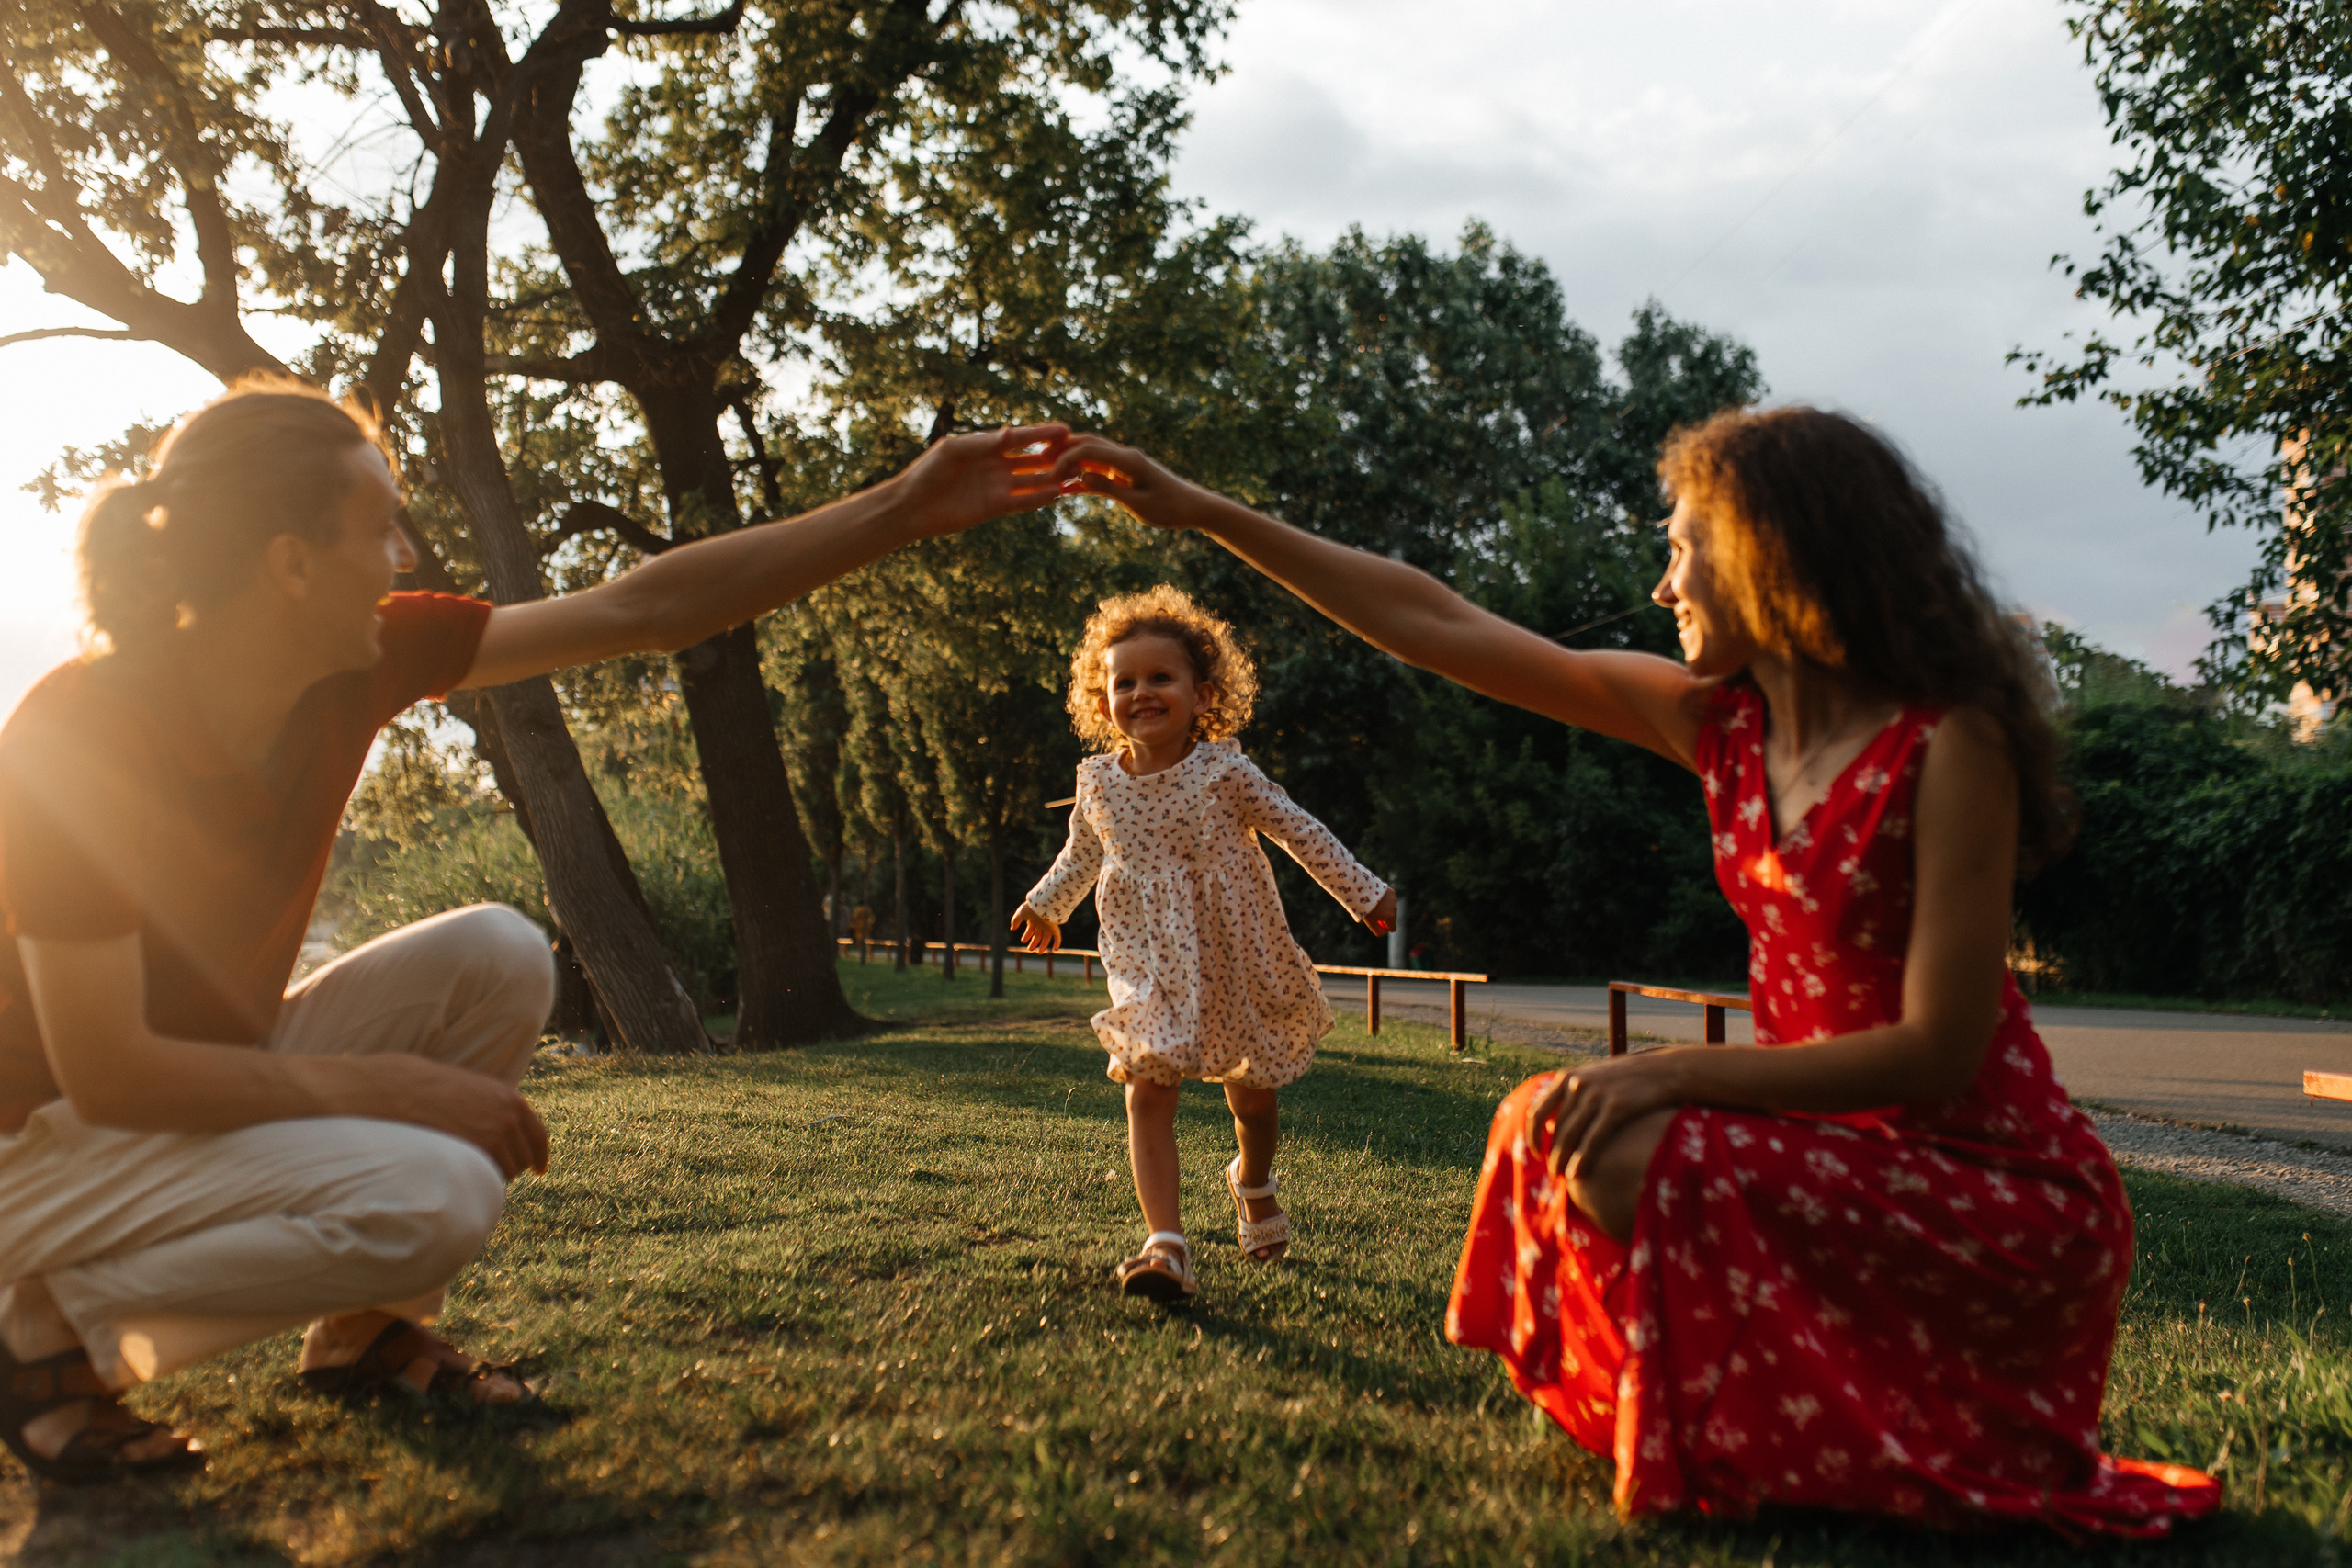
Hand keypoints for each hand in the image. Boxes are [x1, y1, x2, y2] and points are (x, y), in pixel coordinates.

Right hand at [357, 1055, 550, 1181]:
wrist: (402, 1090)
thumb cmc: (430, 1091)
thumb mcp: (473, 1091)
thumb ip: (493, 1110)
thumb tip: (504, 1134)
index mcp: (511, 1100)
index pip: (538, 1136)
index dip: (539, 1156)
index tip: (539, 1170)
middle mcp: (509, 1118)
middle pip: (522, 1160)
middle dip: (508, 1167)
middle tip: (483, 1167)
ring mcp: (494, 1136)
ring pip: (506, 1173)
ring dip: (491, 1175)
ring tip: (464, 1165)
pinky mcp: (476, 1151)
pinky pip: (487, 1178)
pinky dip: (479, 1182)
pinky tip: (461, 1174)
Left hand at [891, 423, 1070, 537]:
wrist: (913, 506)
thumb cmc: (927, 471)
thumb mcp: (954, 450)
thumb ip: (984, 443)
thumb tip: (1010, 433)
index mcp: (986, 446)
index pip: (1020, 438)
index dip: (1042, 434)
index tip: (1065, 429)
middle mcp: (995, 465)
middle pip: (1032, 458)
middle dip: (1054, 454)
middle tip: (1079, 451)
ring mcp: (997, 486)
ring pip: (1032, 480)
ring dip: (1052, 477)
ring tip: (1076, 474)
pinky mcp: (995, 507)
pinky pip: (1023, 501)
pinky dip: (1039, 498)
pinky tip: (1057, 494)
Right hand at [1010, 902, 1061, 953]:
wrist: (1041, 904)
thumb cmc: (1030, 908)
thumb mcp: (1020, 914)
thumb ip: (1015, 921)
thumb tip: (1012, 928)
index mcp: (1034, 919)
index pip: (1031, 929)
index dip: (1027, 935)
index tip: (1023, 941)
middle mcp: (1041, 923)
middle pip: (1038, 935)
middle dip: (1034, 942)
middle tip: (1029, 949)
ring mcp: (1048, 925)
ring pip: (1046, 937)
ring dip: (1043, 945)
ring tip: (1039, 953)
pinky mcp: (1054, 927)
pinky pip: (1057, 936)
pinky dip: (1057, 943)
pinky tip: (1055, 949)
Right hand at [1045, 435, 1198, 528]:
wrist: (1193, 507)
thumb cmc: (1170, 508)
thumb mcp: (1138, 503)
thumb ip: (1109, 489)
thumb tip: (1079, 477)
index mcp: (1129, 460)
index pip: (1090, 450)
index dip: (1066, 458)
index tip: (1049, 473)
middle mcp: (1125, 456)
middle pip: (1088, 444)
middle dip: (1062, 449)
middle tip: (1038, 459)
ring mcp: (1124, 464)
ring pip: (1091, 455)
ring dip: (1070, 460)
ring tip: (1046, 469)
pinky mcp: (1125, 474)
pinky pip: (1099, 471)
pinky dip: (1082, 476)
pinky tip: (1066, 486)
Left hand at [1362, 887, 1397, 935]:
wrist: (1364, 891)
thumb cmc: (1365, 908)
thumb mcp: (1370, 923)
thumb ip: (1378, 931)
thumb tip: (1384, 932)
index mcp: (1390, 917)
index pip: (1393, 928)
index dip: (1385, 928)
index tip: (1378, 924)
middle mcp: (1395, 909)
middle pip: (1392, 918)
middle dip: (1385, 918)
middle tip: (1374, 913)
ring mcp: (1394, 900)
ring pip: (1391, 908)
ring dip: (1385, 908)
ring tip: (1375, 905)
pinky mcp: (1392, 892)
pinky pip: (1390, 899)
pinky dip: (1385, 900)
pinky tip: (1378, 898)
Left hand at [1525, 1049, 1688, 1179]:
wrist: (1664, 1070)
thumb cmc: (1627, 1078)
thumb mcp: (1594, 1077)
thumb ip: (1573, 1095)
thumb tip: (1553, 1123)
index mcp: (1567, 1077)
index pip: (1537, 1111)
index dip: (1532, 1135)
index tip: (1535, 1152)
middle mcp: (1578, 1085)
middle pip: (1556, 1129)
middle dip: (1551, 1154)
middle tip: (1551, 1172)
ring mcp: (1596, 1095)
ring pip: (1570, 1136)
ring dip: (1562, 1160)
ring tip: (1561, 1177)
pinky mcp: (1616, 1107)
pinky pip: (1592, 1140)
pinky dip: (1581, 1160)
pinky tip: (1576, 1175)